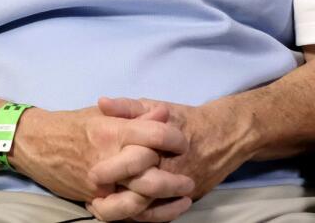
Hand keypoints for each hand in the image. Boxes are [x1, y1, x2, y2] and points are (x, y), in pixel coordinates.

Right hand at [9, 105, 191, 217]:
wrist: (34, 144)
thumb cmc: (70, 125)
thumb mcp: (101, 114)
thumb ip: (133, 113)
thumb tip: (164, 112)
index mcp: (109, 132)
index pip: (154, 135)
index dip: (174, 138)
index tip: (181, 140)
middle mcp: (106, 159)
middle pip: (151, 172)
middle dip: (174, 174)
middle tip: (188, 172)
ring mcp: (100, 184)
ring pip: (142, 197)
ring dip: (168, 197)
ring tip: (184, 192)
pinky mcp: (94, 200)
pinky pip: (127, 213)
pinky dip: (151, 214)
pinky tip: (167, 208)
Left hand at [96, 97, 250, 202]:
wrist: (223, 136)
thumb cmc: (183, 119)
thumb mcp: (153, 106)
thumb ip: (127, 107)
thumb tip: (102, 103)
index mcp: (159, 147)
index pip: (133, 162)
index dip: (111, 170)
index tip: (91, 173)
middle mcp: (170, 172)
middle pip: (140, 194)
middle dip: (114, 201)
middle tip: (92, 200)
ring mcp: (178, 189)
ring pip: (148, 210)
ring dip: (123, 212)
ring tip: (100, 207)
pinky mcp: (185, 199)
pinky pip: (160, 214)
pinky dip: (140, 216)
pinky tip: (122, 211)